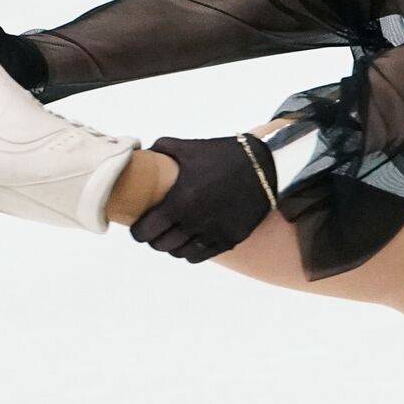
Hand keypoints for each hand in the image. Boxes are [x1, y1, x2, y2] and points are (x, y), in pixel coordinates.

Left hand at [129, 133, 278, 262]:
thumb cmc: (225, 155)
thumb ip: (163, 148)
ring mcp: (213, 233)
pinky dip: (190, 252)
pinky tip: (189, 242)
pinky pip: (199, 256)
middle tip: (153, 230)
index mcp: (180, 199)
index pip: (146, 229)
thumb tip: (143, 153)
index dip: (138, 231)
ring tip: (171, 236)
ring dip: (171, 246)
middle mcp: (194, 221)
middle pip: (161, 244)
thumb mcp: (192, 148)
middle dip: (153, 238)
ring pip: (179, 252)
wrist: (265, 167)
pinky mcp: (229, 240)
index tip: (138, 228)